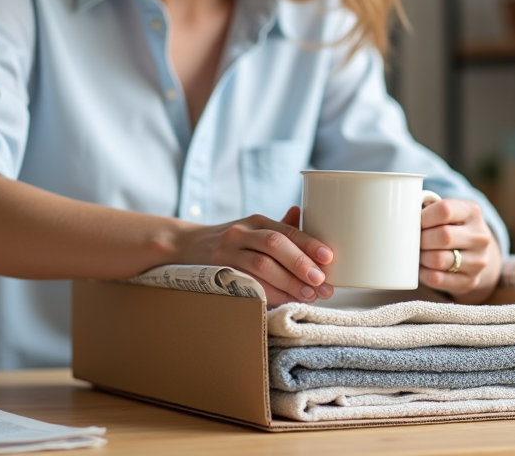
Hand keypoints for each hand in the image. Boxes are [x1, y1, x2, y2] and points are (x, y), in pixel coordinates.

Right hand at [174, 206, 334, 306]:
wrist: (185, 246)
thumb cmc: (229, 241)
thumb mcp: (252, 229)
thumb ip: (280, 229)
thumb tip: (305, 215)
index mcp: (257, 221)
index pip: (286, 230)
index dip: (309, 243)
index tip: (329, 258)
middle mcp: (242, 233)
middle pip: (275, 244)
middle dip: (301, 263)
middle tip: (321, 281)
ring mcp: (228, 252)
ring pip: (261, 265)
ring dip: (287, 281)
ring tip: (308, 294)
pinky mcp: (217, 271)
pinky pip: (245, 283)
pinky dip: (266, 293)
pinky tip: (282, 300)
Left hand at [419, 198, 502, 303]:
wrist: (475, 253)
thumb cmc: (452, 227)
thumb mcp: (450, 212)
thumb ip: (430, 208)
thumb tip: (405, 214)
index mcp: (473, 212)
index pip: (445, 210)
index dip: (424, 217)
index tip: (416, 223)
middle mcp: (480, 237)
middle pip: (443, 236)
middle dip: (422, 239)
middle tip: (414, 241)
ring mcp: (477, 261)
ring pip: (439, 259)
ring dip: (421, 257)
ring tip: (418, 253)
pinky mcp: (469, 281)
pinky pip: (437, 279)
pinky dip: (423, 273)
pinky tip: (422, 267)